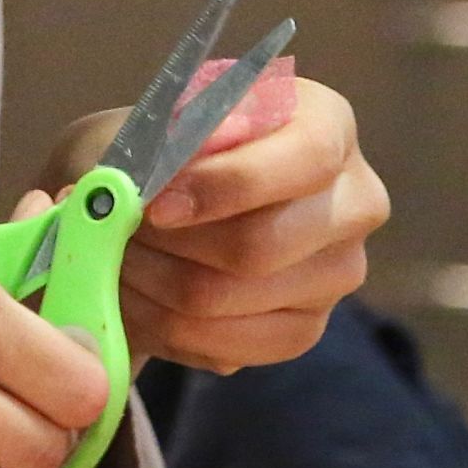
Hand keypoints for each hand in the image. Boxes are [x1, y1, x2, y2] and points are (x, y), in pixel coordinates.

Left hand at [41, 78, 386, 372]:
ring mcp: (338, 271)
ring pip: (229, 297)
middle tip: (116, 231)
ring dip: (151, 281)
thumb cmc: (155, 148)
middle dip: (170, 243)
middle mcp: (354, 199)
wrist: (147, 200)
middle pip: (262, 243)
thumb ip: (163, 142)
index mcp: (326, 124)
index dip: (229, 185)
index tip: (156, 203)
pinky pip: (228, 344)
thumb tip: (175, 165)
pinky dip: (162, 324)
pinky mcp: (306, 328)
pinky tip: (135, 296)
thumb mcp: (150, 125)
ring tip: (112, 256)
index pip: (306, 158)